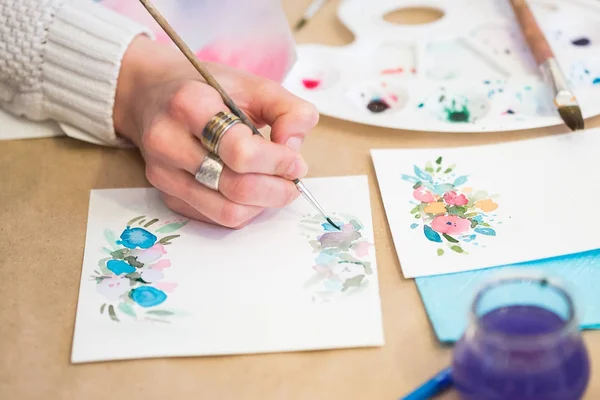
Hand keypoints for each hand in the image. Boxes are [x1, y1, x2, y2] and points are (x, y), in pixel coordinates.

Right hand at [114, 36, 318, 227]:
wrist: (151, 94)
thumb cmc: (207, 89)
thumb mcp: (254, 85)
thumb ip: (289, 111)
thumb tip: (294, 149)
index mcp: (189, 105)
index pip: (240, 151)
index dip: (277, 162)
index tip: (296, 162)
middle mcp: (168, 142)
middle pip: (235, 187)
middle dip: (276, 190)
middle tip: (293, 181)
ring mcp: (163, 173)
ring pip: (227, 212)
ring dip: (262, 205)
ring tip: (274, 186)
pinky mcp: (166, 195)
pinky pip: (215, 218)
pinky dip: (243, 210)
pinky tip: (251, 190)